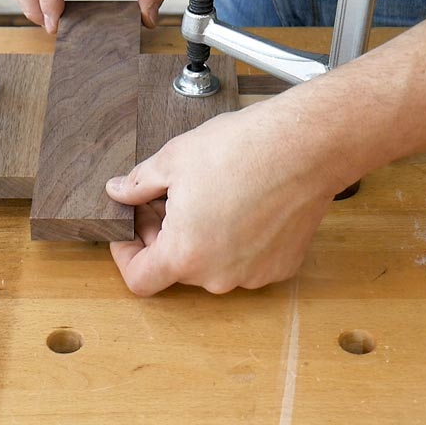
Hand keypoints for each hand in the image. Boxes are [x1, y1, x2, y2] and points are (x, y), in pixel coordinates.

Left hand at [106, 97, 349, 295]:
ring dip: (199, 239)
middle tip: (165, 199)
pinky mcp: (280, 266)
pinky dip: (235, 241)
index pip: (139, 279)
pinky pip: (245, 261)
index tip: (129, 234)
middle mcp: (217, 276)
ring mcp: (252, 275)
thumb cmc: (242, 149)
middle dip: (163, 236)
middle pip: (176, 268)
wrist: (306, 145)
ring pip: (211, 264)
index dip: (125, 256)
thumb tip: (118, 192)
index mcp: (184, 255)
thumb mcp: (173, 160)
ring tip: (206, 197)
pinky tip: (240, 205)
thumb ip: (138, 185)